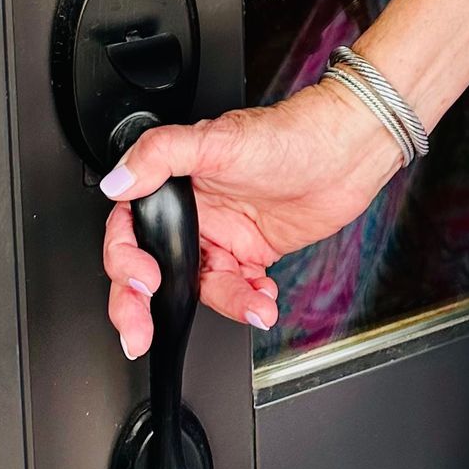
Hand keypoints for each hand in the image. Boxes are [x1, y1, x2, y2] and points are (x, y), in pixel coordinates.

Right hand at [99, 81, 402, 359]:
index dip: (124, 262)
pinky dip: (247, 301)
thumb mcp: (220, 139)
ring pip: (199, 286)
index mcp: (176, 183)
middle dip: (141, 307)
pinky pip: (236, 289)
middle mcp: (196, 212)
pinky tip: (263, 298)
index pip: (129, 231)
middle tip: (141, 334)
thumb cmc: (291, 133)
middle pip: (153, 269)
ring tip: (252, 303)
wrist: (349, 151)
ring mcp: (224, 234)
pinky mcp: (253, 252)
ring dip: (222, 302)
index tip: (141, 283)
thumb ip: (162, 155)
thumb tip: (118, 180)